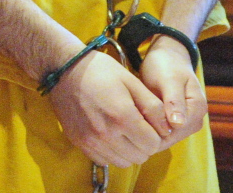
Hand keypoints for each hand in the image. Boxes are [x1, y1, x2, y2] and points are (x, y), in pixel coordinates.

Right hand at [48, 49, 171, 167]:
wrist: (65, 70)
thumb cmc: (100, 70)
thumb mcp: (131, 80)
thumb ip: (152, 106)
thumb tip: (167, 129)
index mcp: (122, 116)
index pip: (152, 144)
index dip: (156, 133)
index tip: (149, 121)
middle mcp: (106, 134)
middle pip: (140, 157)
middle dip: (144, 143)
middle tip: (137, 124)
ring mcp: (91, 142)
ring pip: (123, 162)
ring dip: (129, 149)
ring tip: (123, 128)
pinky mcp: (80, 144)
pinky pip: (105, 160)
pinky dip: (111, 152)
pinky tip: (108, 132)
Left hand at [139, 35, 206, 148]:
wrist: (166, 56)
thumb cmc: (166, 64)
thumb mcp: (169, 78)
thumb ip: (174, 100)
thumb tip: (178, 125)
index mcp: (197, 109)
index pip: (173, 132)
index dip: (152, 129)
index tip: (132, 118)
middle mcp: (195, 120)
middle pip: (169, 138)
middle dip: (148, 131)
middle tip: (127, 117)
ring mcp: (186, 124)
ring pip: (163, 138)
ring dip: (147, 130)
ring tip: (130, 115)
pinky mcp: (176, 124)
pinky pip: (161, 133)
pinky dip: (148, 127)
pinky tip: (136, 117)